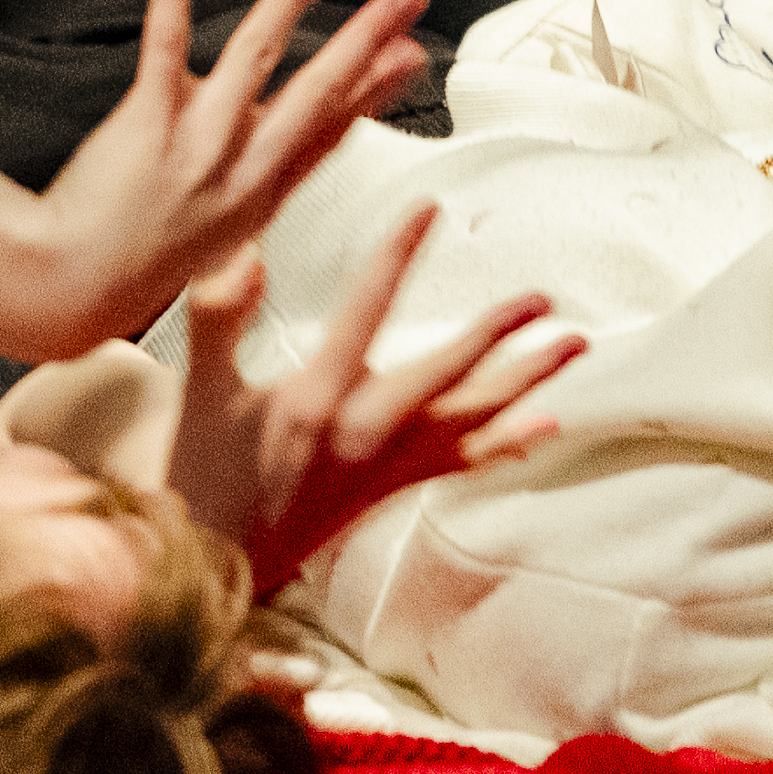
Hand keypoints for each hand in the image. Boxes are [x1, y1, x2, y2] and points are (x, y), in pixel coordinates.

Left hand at [0, 0, 432, 362]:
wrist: (72, 288)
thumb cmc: (133, 265)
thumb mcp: (222, 242)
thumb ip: (255, 186)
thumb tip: (277, 148)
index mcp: (261, 194)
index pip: (334, 129)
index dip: (378, 89)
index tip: (410, 55)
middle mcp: (240, 165)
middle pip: (319, 89)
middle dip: (369, 37)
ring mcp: (198, 141)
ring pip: (257, 53)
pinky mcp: (149, 120)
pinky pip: (168, 41)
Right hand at [162, 202, 577, 593]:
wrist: (214, 563)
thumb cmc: (203, 474)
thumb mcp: (199, 391)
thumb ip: (218, 315)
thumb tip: (247, 250)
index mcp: (316, 398)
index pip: (367, 309)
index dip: (399, 255)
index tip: (428, 211)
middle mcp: (364, 432)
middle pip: (448, 373)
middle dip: (497, 331)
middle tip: (541, 296)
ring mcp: (386, 464)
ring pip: (472, 418)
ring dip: (526, 381)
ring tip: (573, 347)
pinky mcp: (393, 487)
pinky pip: (463, 462)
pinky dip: (507, 443)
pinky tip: (546, 426)